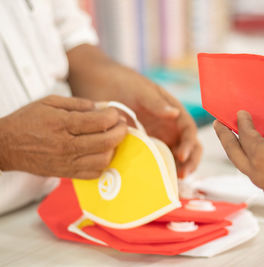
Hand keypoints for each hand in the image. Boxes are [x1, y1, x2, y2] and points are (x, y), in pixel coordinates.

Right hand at [0, 95, 126, 178]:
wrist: (5, 145)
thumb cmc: (27, 121)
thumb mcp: (50, 102)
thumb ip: (78, 104)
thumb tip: (101, 107)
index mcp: (62, 124)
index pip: (99, 122)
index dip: (113, 116)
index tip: (115, 113)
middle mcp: (66, 145)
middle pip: (106, 142)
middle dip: (120, 131)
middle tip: (121, 125)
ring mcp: (67, 162)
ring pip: (103, 160)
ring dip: (114, 148)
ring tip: (112, 139)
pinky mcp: (66, 174)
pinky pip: (94, 174)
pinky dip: (103, 164)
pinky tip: (101, 153)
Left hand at [67, 45, 201, 177]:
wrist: (98, 84)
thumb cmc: (124, 83)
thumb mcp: (142, 90)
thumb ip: (157, 103)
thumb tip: (175, 114)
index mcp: (173, 113)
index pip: (189, 130)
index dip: (189, 144)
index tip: (182, 155)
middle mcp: (169, 127)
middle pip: (188, 147)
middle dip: (190, 162)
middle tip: (181, 174)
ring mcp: (157, 138)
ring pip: (174, 157)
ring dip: (176, 169)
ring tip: (170, 181)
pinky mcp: (143, 147)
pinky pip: (154, 161)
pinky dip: (158, 170)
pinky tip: (153, 179)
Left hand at [214, 110, 263, 214]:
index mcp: (260, 154)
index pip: (244, 133)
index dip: (241, 121)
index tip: (240, 113)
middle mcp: (257, 172)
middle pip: (233, 152)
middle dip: (224, 137)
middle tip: (218, 125)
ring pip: (244, 165)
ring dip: (239, 152)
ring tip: (237, 140)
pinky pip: (258, 174)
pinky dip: (254, 163)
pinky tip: (261, 156)